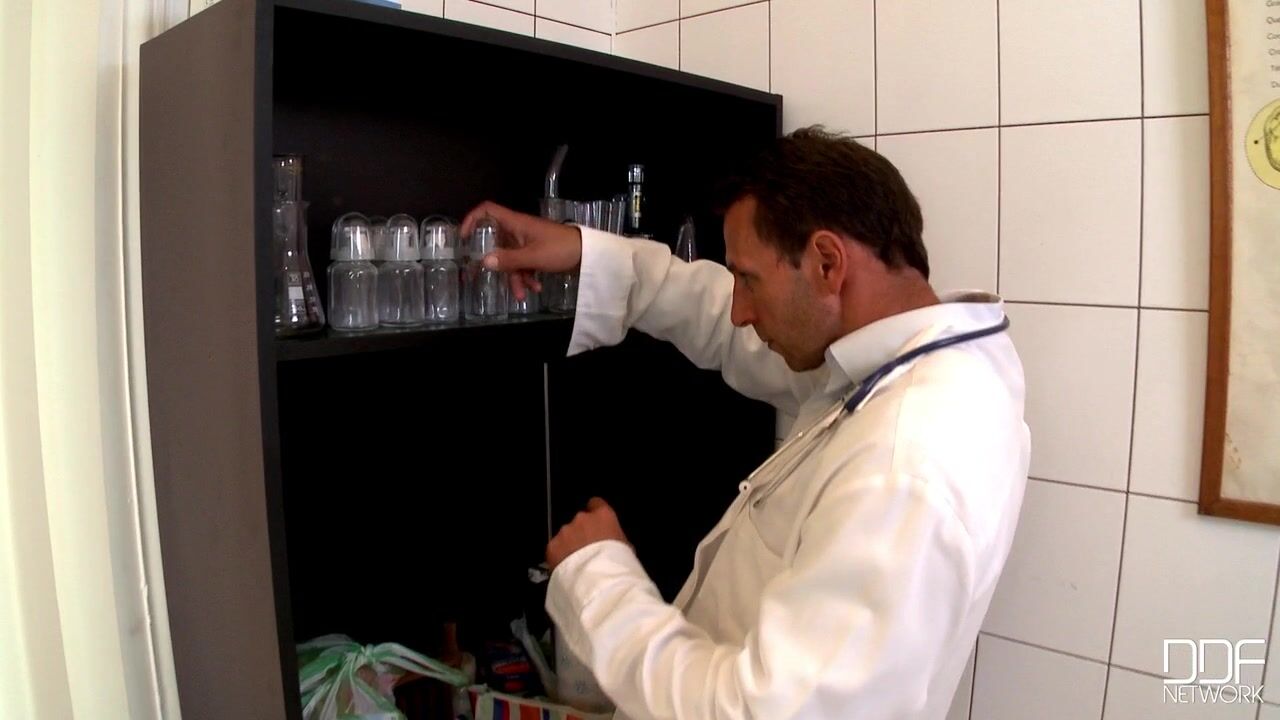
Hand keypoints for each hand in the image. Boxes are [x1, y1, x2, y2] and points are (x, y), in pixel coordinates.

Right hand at [460, 201, 583, 301]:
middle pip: (497, 242)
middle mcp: (519, 230)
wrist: (589, 254)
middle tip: (479, 277)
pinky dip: (527, 276)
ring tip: (521, 295)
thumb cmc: (561, 249)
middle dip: (494, 262)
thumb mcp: (533, 257)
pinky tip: (535, 288)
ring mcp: (529, 242)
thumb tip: (484, 261)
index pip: (487, 211)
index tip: (464, 238)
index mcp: (516, 223)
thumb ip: (508, 260)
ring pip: (512, 258)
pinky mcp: (538, 252)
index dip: (472, 220)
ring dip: (515, 277)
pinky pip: (525, 263)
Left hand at [546, 497, 629, 569]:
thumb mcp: (626, 548)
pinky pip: (555, 549)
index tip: (596, 524)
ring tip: (578, 563)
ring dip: (570, 545)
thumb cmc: (617, 566)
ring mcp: (565, 532)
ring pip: (566, 536)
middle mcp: (582, 519)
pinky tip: (568, 568)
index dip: (596, 514)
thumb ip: (615, 538)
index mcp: (603, 516)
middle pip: (580, 522)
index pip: (596, 504)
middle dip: (582, 534)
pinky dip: (559, 556)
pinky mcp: (552, 546)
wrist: (598, 582)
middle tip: (588, 551)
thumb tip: (612, 541)